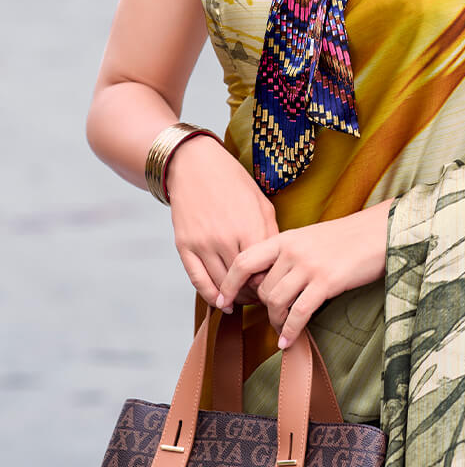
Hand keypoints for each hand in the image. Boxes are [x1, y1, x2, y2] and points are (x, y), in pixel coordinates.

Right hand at [166, 134, 278, 306]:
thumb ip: (271, 235)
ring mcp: (203, 243)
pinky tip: (220, 301)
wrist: (195, 165)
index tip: (275, 287)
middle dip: (254, 294)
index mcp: (250, 228)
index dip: (271, 284)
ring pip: (220, 284)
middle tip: (261, 299)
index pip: (264, 272)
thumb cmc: (234, 183)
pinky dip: (209, 295)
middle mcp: (225, 238)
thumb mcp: (262, 204)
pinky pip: (197, 279)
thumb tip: (277, 264)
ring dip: (233, 297)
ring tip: (243, 299)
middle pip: (242, 282)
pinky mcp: (184, 245)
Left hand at [215, 198, 392, 348]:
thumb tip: (268, 282)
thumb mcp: (310, 239)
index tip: (223, 300)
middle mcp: (293, 250)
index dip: (229, 283)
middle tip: (272, 318)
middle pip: (262, 288)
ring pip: (276, 301)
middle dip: (264, 309)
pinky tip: (289, 342)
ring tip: (283, 331)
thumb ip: (288, 255)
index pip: (244, 260)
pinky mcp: (327, 281)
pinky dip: (291, 331)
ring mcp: (309, 265)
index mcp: (285, 238)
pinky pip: (299, 312)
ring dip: (277, 322)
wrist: (380, 231)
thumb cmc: (347, 238)